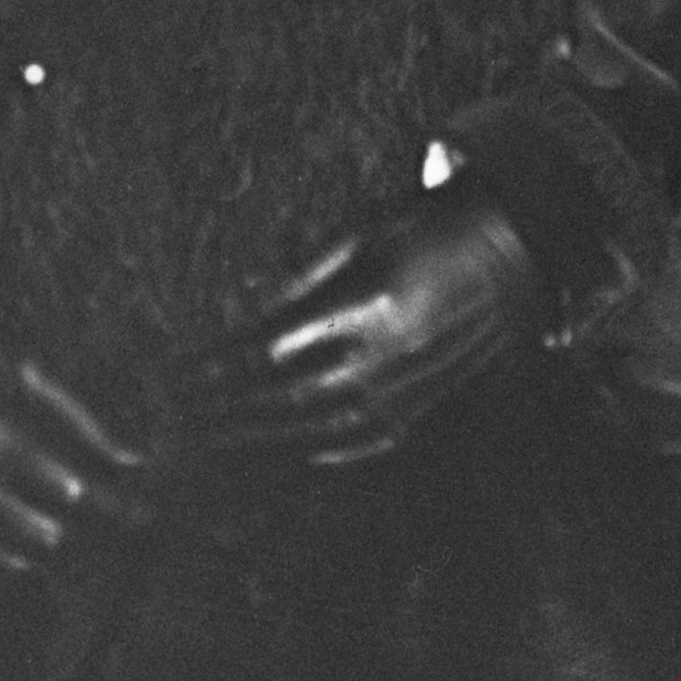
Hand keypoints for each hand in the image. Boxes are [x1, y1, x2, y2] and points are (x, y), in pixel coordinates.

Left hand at [191, 182, 541, 469]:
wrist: (506, 256)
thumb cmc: (421, 231)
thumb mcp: (358, 233)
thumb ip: (299, 279)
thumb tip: (240, 315)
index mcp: (366, 307)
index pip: (269, 351)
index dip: (218, 366)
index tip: (178, 371)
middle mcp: (385, 359)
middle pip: (280, 398)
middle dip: (221, 407)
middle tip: (174, 410)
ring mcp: (404, 392)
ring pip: (311, 428)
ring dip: (252, 436)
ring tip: (206, 436)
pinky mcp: (418, 411)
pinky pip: (353, 443)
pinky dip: (305, 449)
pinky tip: (273, 450)